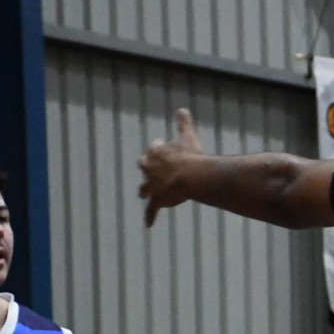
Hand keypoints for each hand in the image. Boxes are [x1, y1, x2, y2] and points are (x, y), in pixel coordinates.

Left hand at [138, 109, 205, 226]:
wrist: (190, 177)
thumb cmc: (190, 157)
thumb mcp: (188, 137)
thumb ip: (183, 124)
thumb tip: (182, 109)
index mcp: (156, 152)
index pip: (155, 148)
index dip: (161, 149)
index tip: (164, 148)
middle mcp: (149, 168)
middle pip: (144, 166)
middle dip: (148, 169)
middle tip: (153, 171)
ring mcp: (152, 185)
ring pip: (144, 188)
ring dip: (145, 190)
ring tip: (144, 194)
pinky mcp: (156, 200)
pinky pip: (151, 210)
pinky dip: (150, 217)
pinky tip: (148, 224)